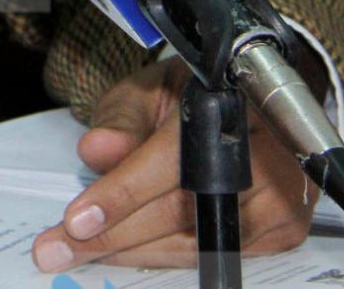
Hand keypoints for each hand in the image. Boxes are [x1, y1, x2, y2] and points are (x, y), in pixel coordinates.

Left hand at [30, 61, 317, 272]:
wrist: (257, 105)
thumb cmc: (198, 95)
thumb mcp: (154, 88)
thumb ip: (123, 117)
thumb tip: (98, 149)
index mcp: (231, 105)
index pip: (169, 161)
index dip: (121, 193)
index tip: (76, 220)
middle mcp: (267, 156)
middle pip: (181, 211)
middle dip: (114, 235)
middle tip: (57, 249)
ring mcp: (284, 199)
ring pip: (196, 243)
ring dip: (134, 253)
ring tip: (79, 254)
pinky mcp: (286, 232)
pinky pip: (216, 255)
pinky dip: (167, 256)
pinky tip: (127, 252)